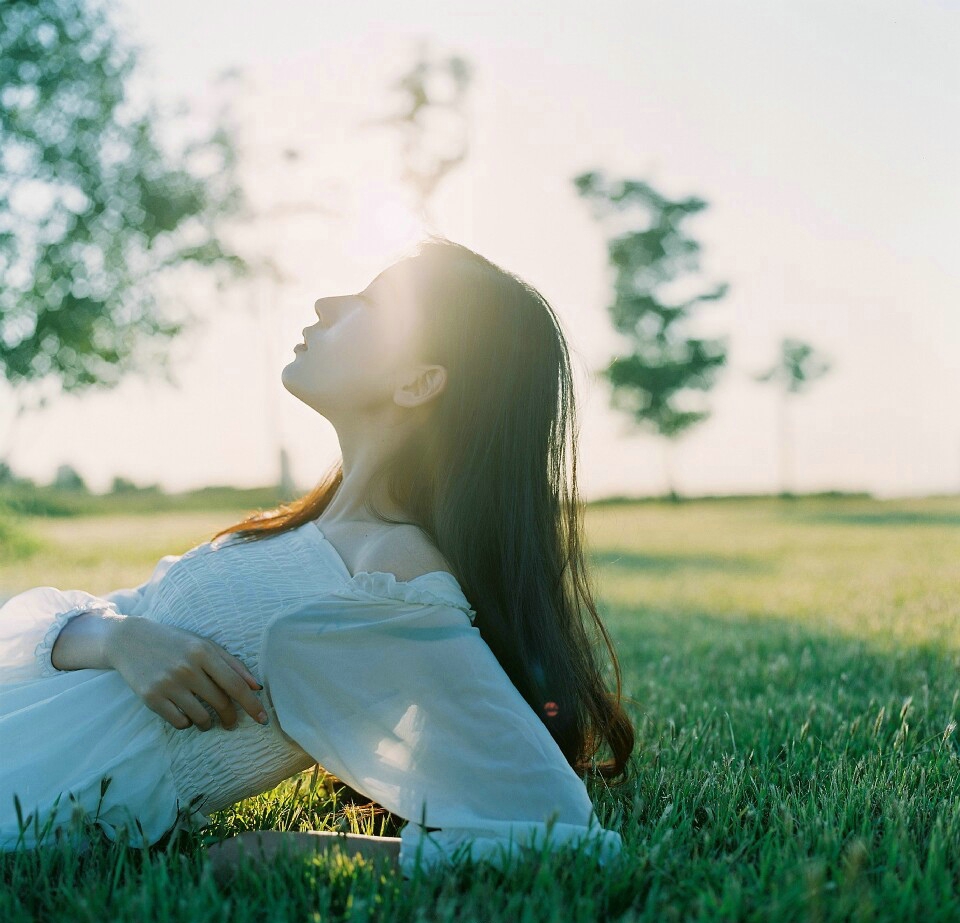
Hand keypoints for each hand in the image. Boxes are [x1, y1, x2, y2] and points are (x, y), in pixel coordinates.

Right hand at [105, 617, 267, 731]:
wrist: (129, 640)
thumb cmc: (175, 642)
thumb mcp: (204, 644)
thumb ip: (232, 663)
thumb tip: (256, 687)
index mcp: (203, 652)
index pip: (236, 685)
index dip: (252, 705)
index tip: (263, 720)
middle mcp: (187, 668)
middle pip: (221, 703)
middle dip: (231, 717)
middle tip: (232, 723)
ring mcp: (167, 684)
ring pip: (201, 717)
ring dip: (209, 723)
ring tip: (208, 720)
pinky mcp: (150, 698)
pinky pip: (179, 722)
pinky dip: (188, 723)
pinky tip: (187, 716)